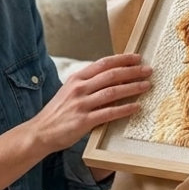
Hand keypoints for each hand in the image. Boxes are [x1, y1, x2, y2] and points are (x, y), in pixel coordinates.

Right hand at [32, 53, 150, 152]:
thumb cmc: (57, 113)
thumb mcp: (69, 91)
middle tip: (148, 70)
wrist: (40, 132)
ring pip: (113, 92)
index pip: (103, 64)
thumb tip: (112, 78)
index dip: (122, 59)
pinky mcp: (84, 121)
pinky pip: (109, 113)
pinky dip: (124, 109)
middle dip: (132, 71)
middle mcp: (79, 88)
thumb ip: (88, 84)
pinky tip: (136, 107)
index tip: (137, 57)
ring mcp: (81, 104)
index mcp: (76, 78)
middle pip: (111, 75)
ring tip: (146, 85)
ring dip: (132, 88)